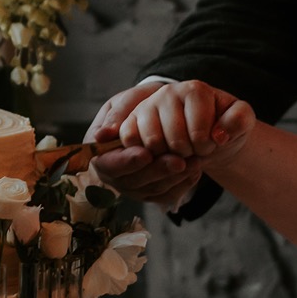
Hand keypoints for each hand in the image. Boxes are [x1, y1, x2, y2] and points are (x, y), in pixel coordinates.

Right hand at [86, 79, 200, 208]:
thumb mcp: (125, 102)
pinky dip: (183, 184)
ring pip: (153, 190)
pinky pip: (167, 195)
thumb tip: (101, 136)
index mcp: (101, 153)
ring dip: (174, 177)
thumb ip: (116, 116)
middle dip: (158, 172)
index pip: (109, 165)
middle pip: (133, 182)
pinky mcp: (152, 193)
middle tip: (179, 161)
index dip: (127, 162)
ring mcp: (133, 187)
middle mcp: (115, 175)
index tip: (146, 154)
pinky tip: (195, 170)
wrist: (157, 113)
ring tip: (194, 161)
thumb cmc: (138, 105)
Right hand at [119, 80, 254, 173]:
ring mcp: (146, 106)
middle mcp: (167, 92)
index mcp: (195, 90)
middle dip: (187, 154)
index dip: (206, 147)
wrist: (206, 133)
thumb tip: (218, 134)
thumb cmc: (224, 126)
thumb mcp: (242, 121)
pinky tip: (161, 155)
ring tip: (179, 154)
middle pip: (173, 139)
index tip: (210, 144)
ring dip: (168, 159)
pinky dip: (147, 157)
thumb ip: (240, 120)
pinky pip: (131, 144)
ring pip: (151, 144)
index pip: (198, 132)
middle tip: (193, 151)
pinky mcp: (131, 122)